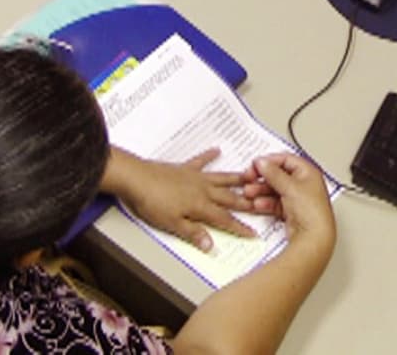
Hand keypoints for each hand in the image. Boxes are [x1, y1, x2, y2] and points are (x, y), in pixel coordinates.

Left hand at [106, 147, 256, 252]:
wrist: (135, 178)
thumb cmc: (151, 202)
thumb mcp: (172, 224)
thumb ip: (194, 233)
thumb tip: (211, 245)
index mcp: (200, 206)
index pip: (225, 219)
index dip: (240, 227)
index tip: (254, 232)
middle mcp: (202, 190)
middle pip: (228, 198)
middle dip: (246, 202)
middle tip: (261, 203)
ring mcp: (194, 177)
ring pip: (221, 178)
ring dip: (236, 179)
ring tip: (251, 177)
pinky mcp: (183, 169)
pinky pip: (200, 161)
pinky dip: (208, 156)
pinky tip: (216, 151)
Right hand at [241, 153, 334, 256]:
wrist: (313, 237)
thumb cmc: (312, 211)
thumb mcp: (290, 187)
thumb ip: (274, 173)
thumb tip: (263, 162)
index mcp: (308, 173)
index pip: (287, 160)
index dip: (270, 161)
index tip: (256, 164)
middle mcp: (304, 184)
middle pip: (278, 176)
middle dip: (262, 178)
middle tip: (250, 179)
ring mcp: (297, 199)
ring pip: (274, 190)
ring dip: (260, 191)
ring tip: (250, 193)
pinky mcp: (290, 211)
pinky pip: (274, 203)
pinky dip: (265, 203)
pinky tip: (258, 205)